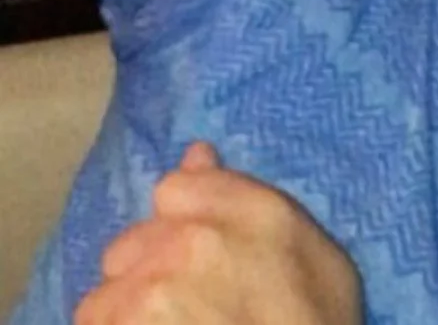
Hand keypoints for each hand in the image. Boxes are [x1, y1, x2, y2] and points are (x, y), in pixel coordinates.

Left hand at [75, 143, 362, 324]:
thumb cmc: (319, 322)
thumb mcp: (318, 256)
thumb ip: (248, 199)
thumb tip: (196, 154)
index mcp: (252, 211)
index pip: (174, 188)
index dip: (179, 221)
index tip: (194, 251)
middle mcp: (193, 240)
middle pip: (134, 242)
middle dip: (149, 269)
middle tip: (183, 304)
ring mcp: (150, 292)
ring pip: (108, 293)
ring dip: (127, 312)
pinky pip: (95, 323)